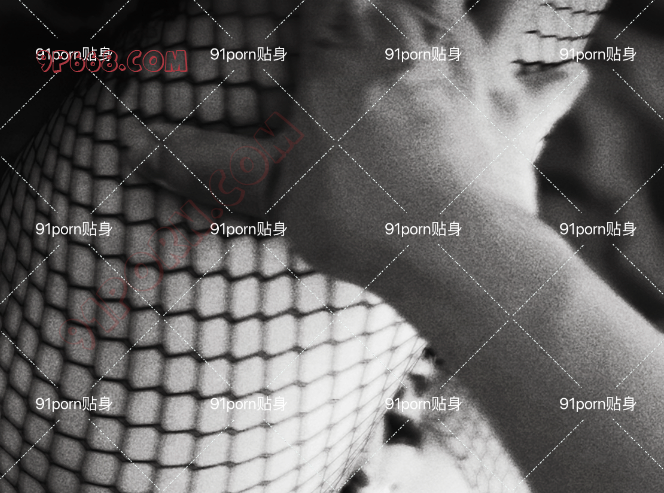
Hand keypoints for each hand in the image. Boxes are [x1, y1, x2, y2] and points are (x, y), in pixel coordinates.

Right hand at [120, 0, 587, 289]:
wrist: (445, 253)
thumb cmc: (353, 218)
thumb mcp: (268, 194)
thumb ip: (207, 169)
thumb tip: (135, 157)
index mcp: (339, 39)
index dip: (304, 6)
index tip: (303, 25)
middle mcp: (409, 29)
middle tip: (380, 5)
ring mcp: (469, 62)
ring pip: (490, 3)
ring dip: (487, 4)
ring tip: (481, 6)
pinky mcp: (513, 109)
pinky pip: (545, 84)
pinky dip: (557, 81)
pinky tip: (570, 73)